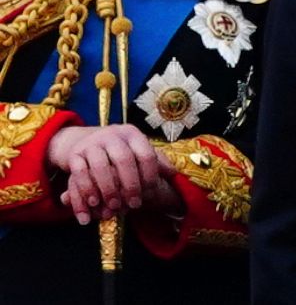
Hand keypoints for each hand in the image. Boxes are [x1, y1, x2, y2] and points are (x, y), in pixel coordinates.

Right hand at [46, 125, 179, 224]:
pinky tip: (93, 204)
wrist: (84, 139)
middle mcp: (113, 135)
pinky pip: (79, 173)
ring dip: (107, 189)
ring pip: (100, 167)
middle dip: (130, 184)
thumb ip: (155, 161)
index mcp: (132, 134)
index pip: (145, 153)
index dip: (149, 174)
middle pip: (123, 160)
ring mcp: (92, 143)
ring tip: (113, 207)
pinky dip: (86, 190)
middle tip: (134, 205)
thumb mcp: (136, 150)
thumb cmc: (118, 150)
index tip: (150, 192)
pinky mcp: (74, 154)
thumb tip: (174, 174)